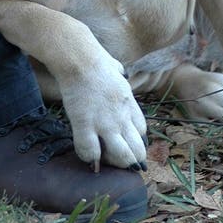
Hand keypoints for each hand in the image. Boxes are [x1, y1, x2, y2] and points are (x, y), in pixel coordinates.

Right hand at [61, 52, 146, 169]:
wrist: (80, 59)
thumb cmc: (96, 60)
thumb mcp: (116, 68)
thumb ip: (119, 75)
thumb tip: (118, 71)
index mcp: (129, 104)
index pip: (142, 132)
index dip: (135, 141)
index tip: (125, 141)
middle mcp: (122, 117)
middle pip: (137, 150)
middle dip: (130, 159)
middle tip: (117, 159)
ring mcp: (105, 123)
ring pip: (121, 157)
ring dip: (114, 163)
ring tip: (104, 161)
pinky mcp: (85, 125)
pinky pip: (90, 152)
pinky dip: (89, 158)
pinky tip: (87, 154)